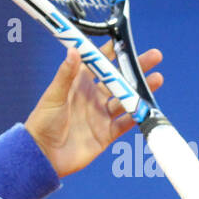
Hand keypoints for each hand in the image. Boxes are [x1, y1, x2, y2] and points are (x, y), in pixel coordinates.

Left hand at [25, 41, 162, 177]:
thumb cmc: (42, 122)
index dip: (112, 53)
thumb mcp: (53, 96)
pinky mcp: (105, 134)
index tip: (126, 42)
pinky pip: (125, 123)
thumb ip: (66, 75)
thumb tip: (74, 50)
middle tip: (154, 57)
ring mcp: (101, 116)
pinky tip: (148, 107)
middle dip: (136, 68)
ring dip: (141, 90)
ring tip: (157, 79)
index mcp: (79, 84)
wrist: (42, 156)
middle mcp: (92, 98)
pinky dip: (136, 116)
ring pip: (126, 99)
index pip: (99, 64)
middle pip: (119, 80)